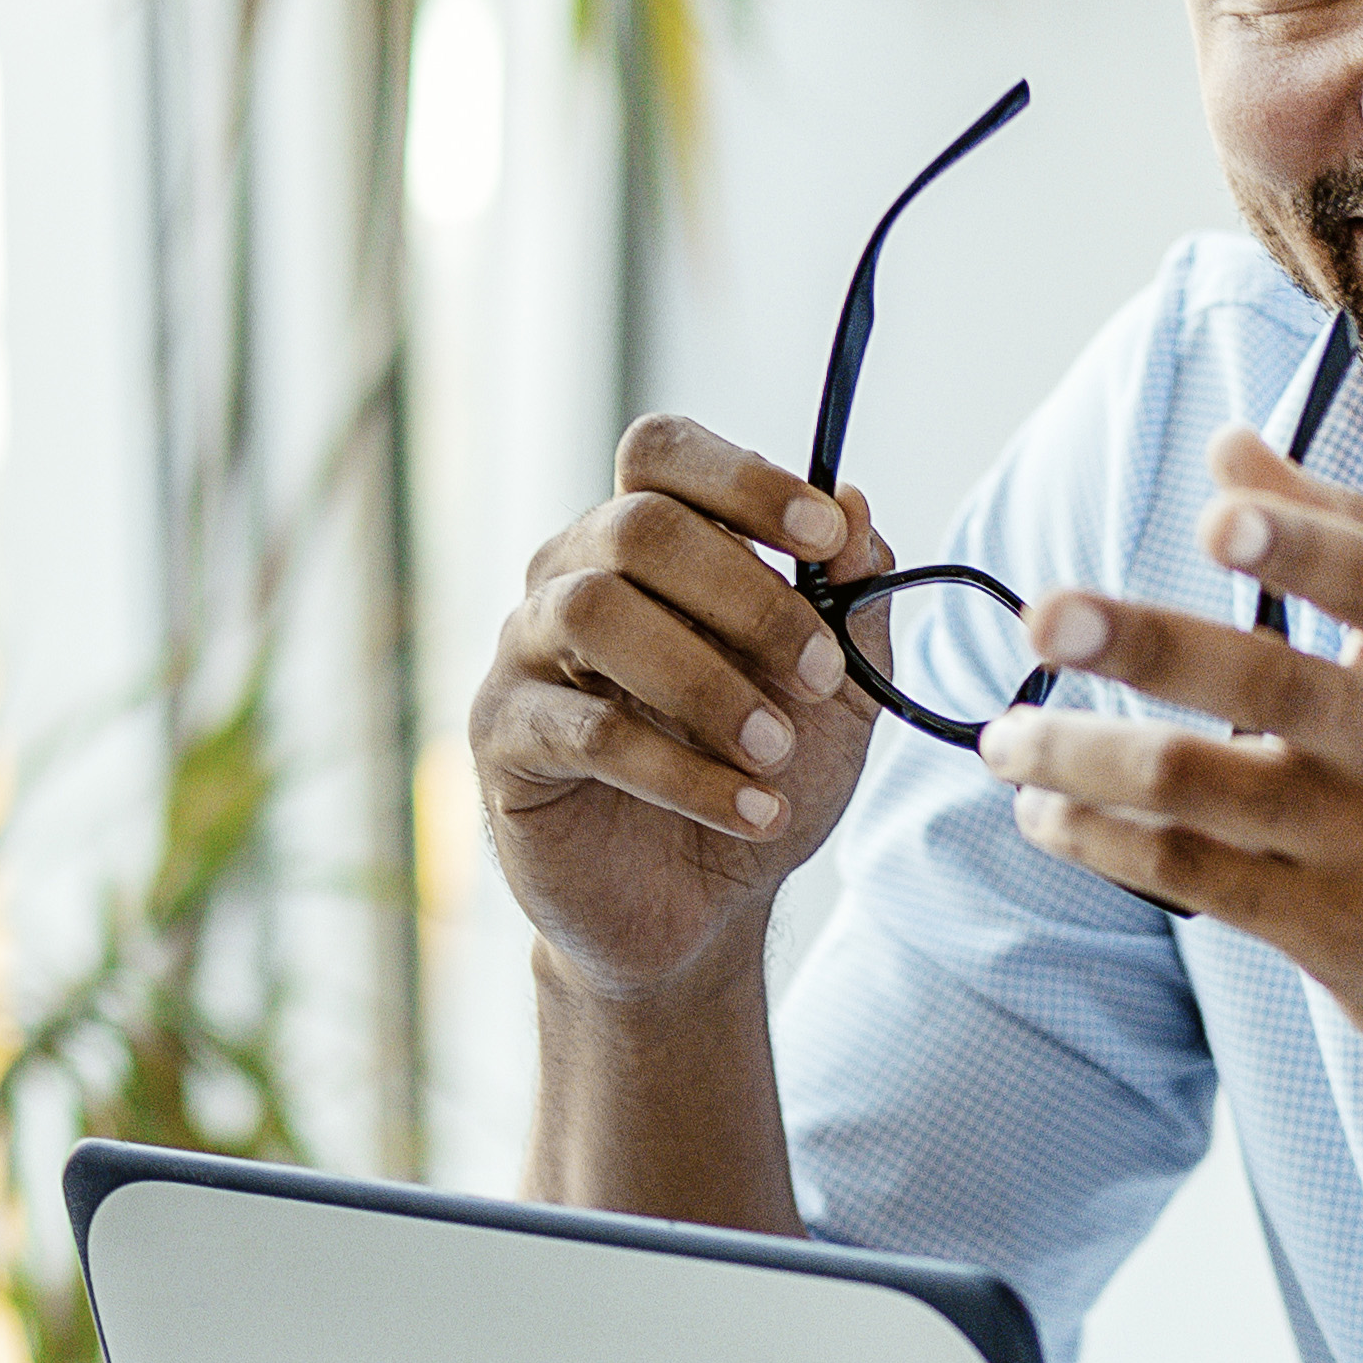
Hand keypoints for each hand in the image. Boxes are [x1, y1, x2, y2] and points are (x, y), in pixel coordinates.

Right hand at [475, 413, 887, 1008]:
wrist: (698, 908)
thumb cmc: (754, 774)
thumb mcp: (838, 691)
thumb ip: (851, 600)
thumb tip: (859, 508)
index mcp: (644, 541)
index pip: (663, 454)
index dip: (745, 480)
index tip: (828, 536)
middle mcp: (571, 575)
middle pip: (637, 525)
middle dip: (748, 596)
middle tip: (821, 675)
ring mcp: (526, 652)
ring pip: (595, 612)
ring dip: (705, 682)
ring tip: (773, 751)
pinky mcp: (503, 739)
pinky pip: (585, 733)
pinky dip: (684, 774)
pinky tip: (752, 811)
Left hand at [993, 434, 1362, 1119]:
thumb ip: (1353, 534)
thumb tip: (1230, 444)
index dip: (1299, 544)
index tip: (1217, 514)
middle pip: (1266, 681)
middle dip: (1142, 643)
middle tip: (1043, 613)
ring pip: (1198, 786)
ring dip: (1080, 757)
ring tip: (1003, 741)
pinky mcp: (1328, 928)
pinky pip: (1188, 873)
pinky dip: (1102, 838)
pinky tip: (1047, 813)